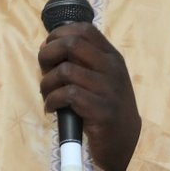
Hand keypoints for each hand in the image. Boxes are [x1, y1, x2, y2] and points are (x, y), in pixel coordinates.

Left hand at [38, 22, 141, 170]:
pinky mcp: (102, 110)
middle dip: (47, 55)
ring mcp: (109, 89)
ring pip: (65, 71)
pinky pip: (68, 95)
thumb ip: (82, 62)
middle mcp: (112, 68)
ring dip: (47, 83)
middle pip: (72, 44)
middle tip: (44, 71)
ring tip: (47, 95)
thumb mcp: (101, 78)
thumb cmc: (105, 107)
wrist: (126, 141)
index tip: (47, 50)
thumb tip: (47, 48)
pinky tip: (52, 108)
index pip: (84, 29)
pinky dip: (52, 101)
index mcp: (111, 57)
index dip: (58, 35)